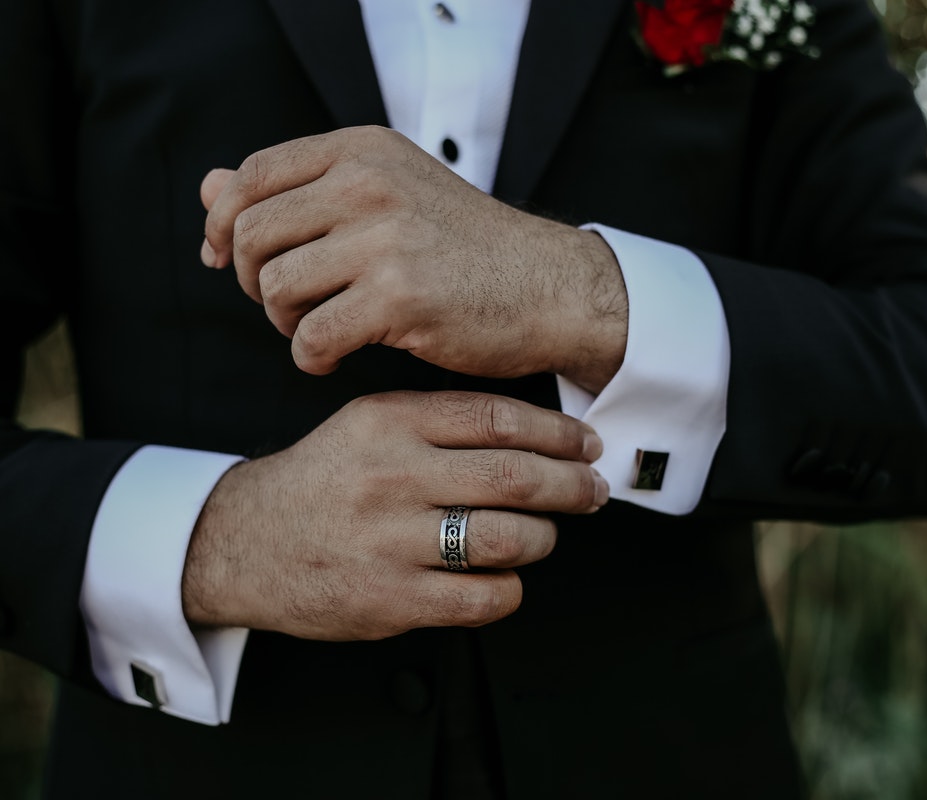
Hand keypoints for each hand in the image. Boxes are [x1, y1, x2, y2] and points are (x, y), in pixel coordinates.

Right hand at [181, 391, 607, 640]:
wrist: (242, 542)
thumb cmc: (321, 480)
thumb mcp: (368, 423)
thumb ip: (439, 419)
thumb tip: (532, 431)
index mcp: (391, 422)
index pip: (498, 419)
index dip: (558, 434)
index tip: (587, 445)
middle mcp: (393, 477)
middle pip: (515, 478)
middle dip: (572, 487)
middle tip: (592, 490)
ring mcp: (390, 541)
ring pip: (508, 540)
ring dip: (544, 539)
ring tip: (544, 535)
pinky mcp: (388, 599)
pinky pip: (482, 599)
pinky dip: (510, 590)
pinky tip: (504, 579)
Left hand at [200, 126, 627, 393]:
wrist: (550, 287)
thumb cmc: (468, 250)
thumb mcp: (387, 198)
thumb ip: (298, 191)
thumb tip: (208, 187)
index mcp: (363, 152)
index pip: (253, 176)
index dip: (223, 223)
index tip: (223, 259)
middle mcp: (369, 185)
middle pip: (250, 235)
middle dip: (251, 280)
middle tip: (288, 304)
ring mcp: (385, 239)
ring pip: (273, 287)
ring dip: (283, 321)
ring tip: (319, 328)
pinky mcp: (400, 298)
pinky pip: (311, 336)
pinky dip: (310, 356)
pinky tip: (333, 356)